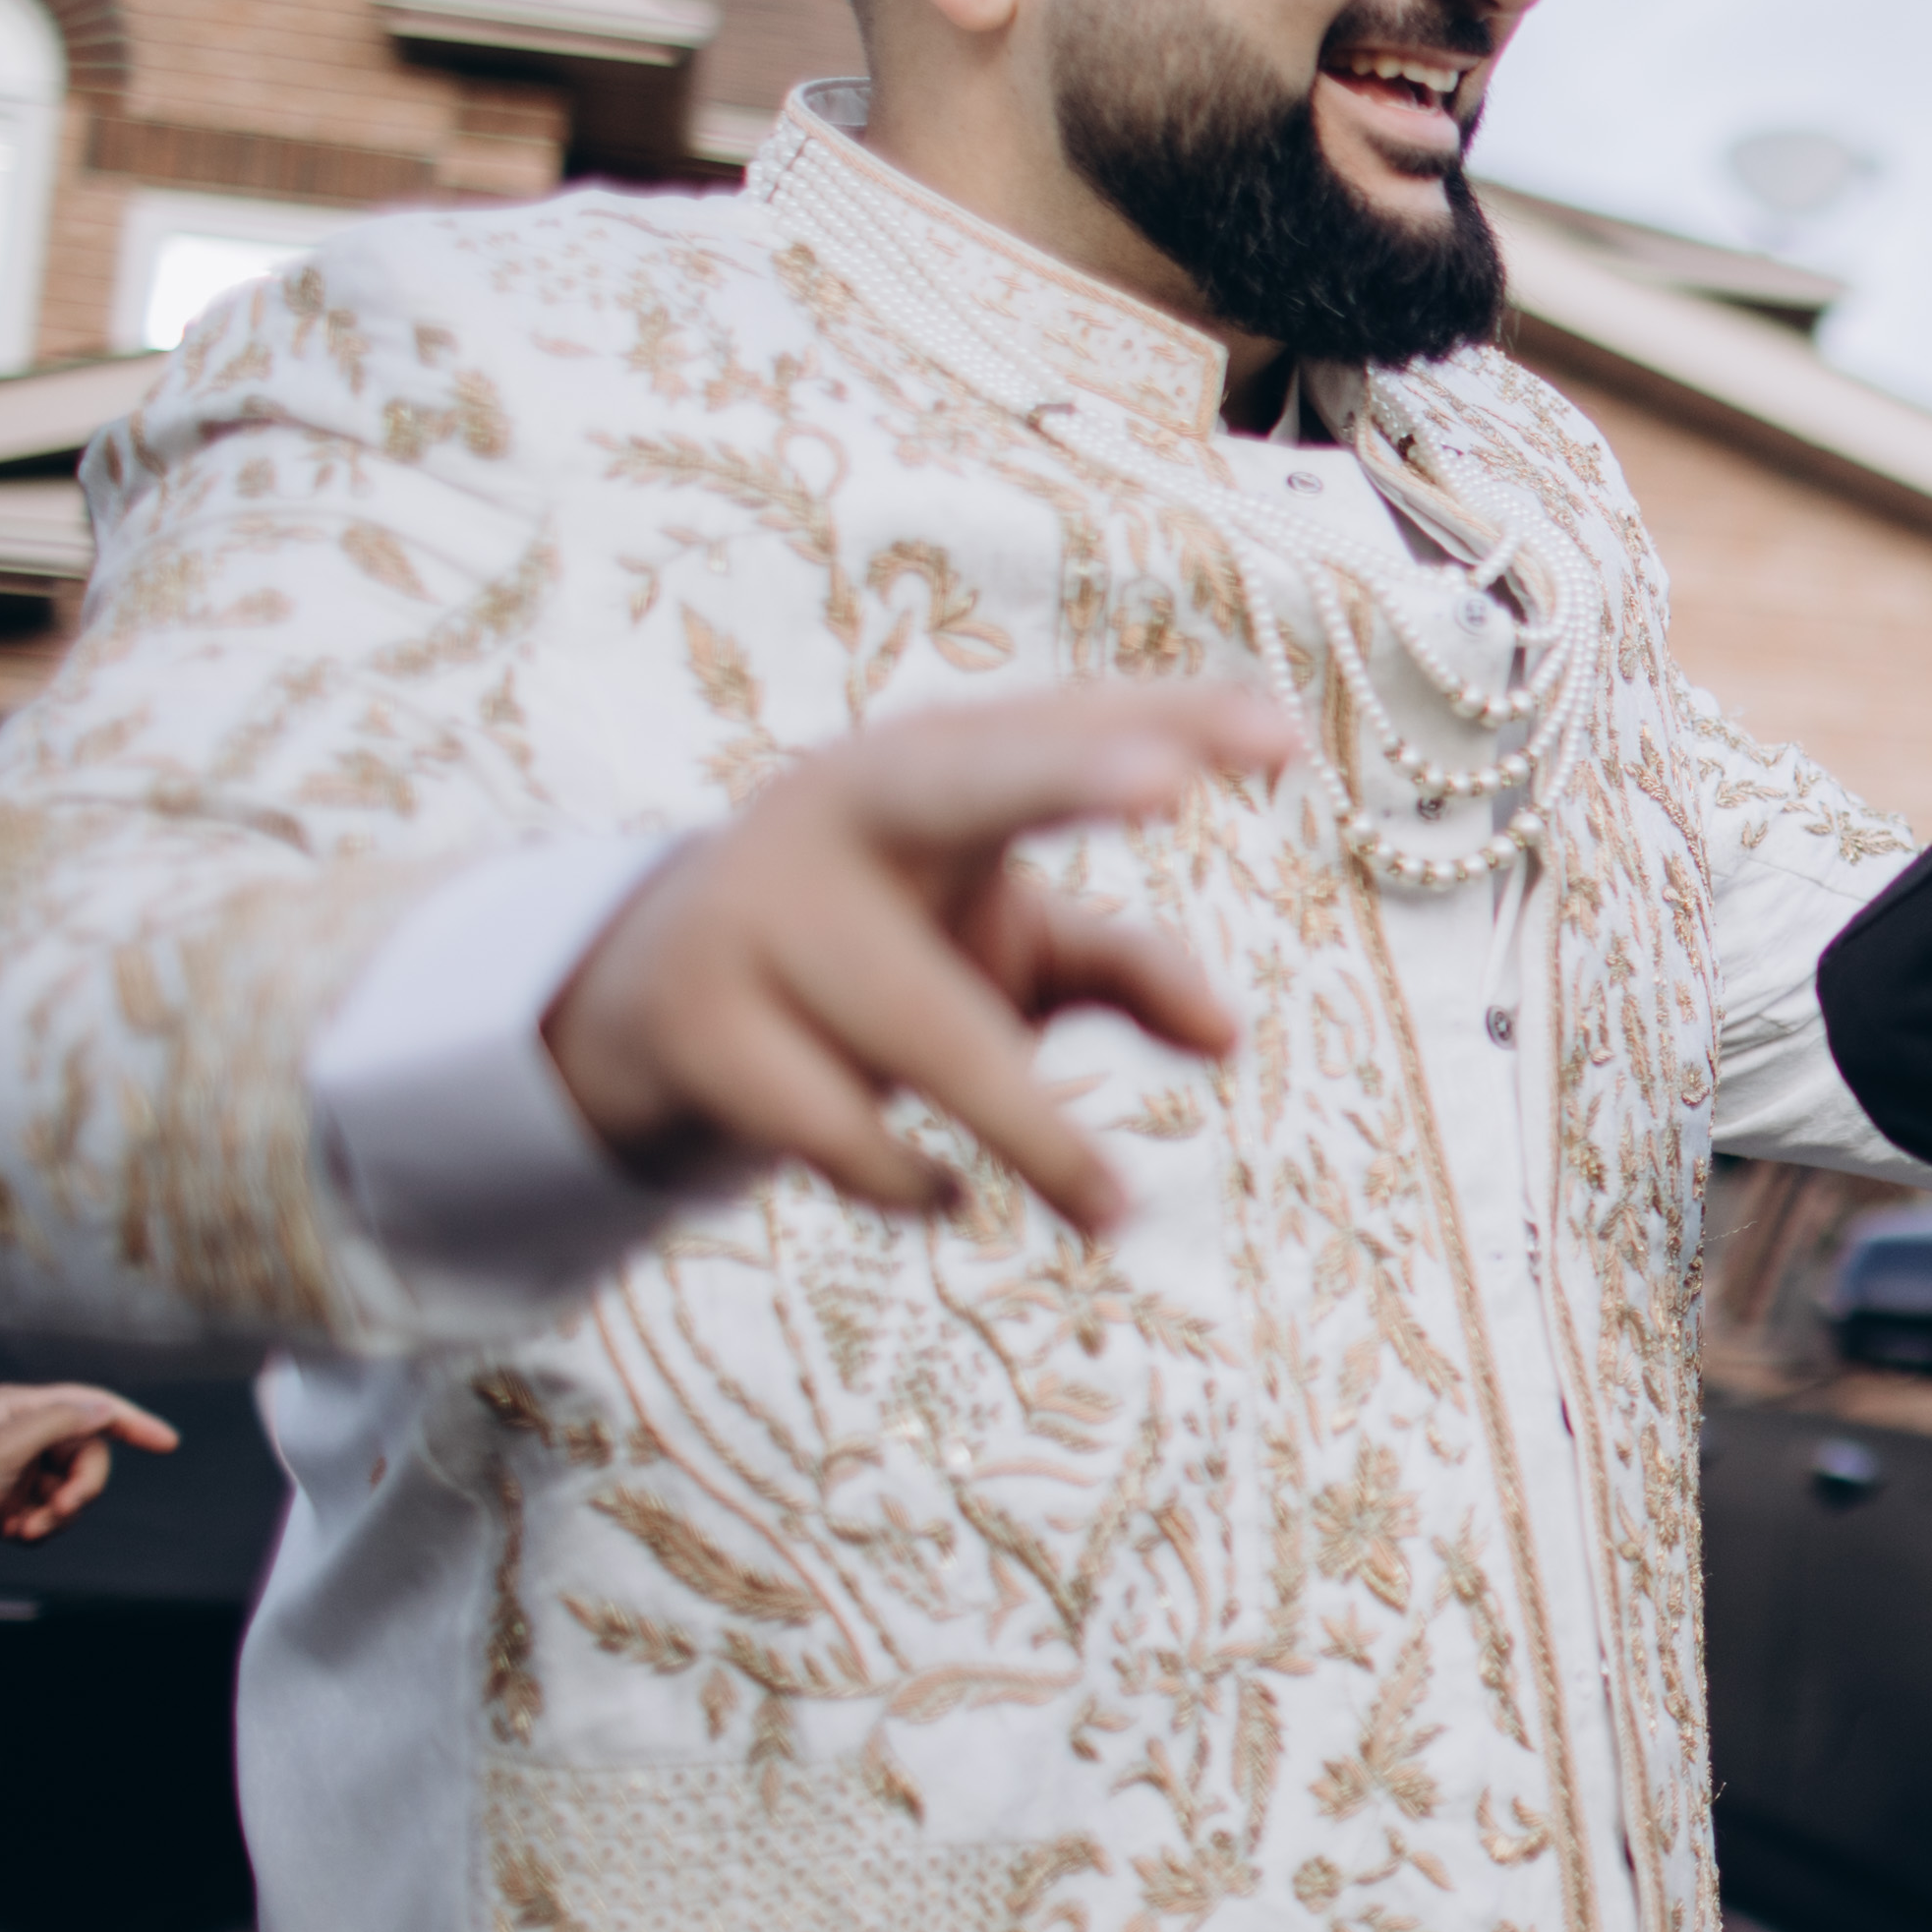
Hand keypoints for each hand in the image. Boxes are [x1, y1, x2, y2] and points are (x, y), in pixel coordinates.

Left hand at [0, 1383, 174, 1543]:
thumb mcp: (4, 1449)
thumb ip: (58, 1422)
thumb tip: (105, 1409)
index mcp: (21, 1409)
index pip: (92, 1406)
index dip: (135, 1422)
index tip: (168, 1443)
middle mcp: (26, 1433)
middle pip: (90, 1457)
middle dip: (80, 1490)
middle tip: (59, 1510)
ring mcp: (25, 1467)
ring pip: (77, 1489)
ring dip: (58, 1517)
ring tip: (25, 1530)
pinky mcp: (20, 1499)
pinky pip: (58, 1512)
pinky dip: (43, 1528)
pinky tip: (14, 1531)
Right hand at [543, 684, 1295, 1235]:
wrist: (645, 1003)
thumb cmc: (879, 948)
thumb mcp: (1003, 940)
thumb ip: (1121, 965)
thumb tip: (1229, 1038)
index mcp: (928, 767)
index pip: (1068, 726)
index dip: (1174, 720)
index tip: (1287, 740)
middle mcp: (841, 808)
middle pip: (963, 779)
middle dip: (1065, 772)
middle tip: (1171, 784)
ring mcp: (754, 909)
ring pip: (927, 1028)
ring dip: (1034, 1136)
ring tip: (1116, 1212)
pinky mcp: (692, 1024)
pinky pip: (835, 1124)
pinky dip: (904, 1177)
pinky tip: (939, 1197)